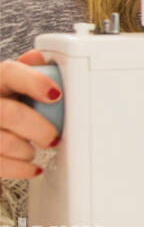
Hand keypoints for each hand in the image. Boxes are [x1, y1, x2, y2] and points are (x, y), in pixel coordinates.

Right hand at [0, 50, 61, 178]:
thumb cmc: (4, 105)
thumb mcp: (10, 86)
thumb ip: (25, 73)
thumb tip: (39, 58)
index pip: (9, 72)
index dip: (34, 82)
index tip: (56, 95)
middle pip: (10, 114)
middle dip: (39, 128)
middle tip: (52, 136)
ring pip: (4, 142)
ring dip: (26, 150)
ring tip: (33, 150)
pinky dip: (20, 169)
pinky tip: (31, 166)